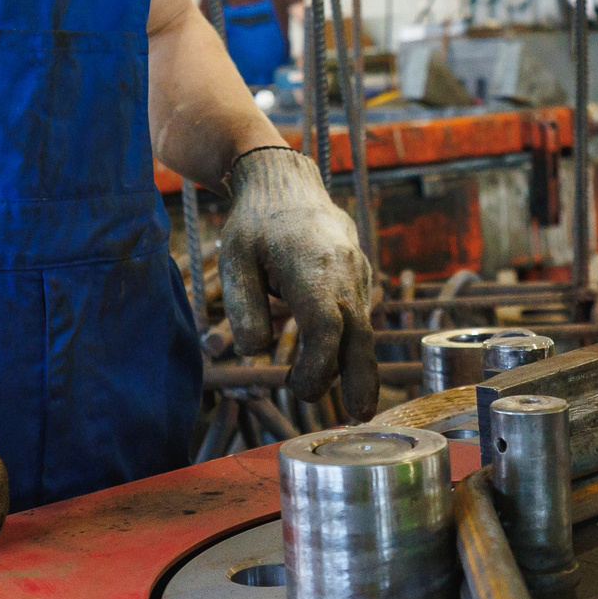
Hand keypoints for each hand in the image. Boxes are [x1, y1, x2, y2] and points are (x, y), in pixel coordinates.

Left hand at [219, 145, 377, 416]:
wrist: (286, 181)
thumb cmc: (254, 224)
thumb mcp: (233, 260)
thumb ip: (243, 307)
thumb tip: (258, 351)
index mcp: (313, 267)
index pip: (327, 328)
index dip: (319, 367)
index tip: (297, 389)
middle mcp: (344, 271)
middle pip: (360, 336)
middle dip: (361, 379)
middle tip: (358, 417)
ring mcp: (357, 272)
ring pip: (364, 329)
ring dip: (352, 366)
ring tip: (335, 399)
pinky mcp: (359, 275)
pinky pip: (361, 316)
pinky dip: (352, 345)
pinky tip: (335, 367)